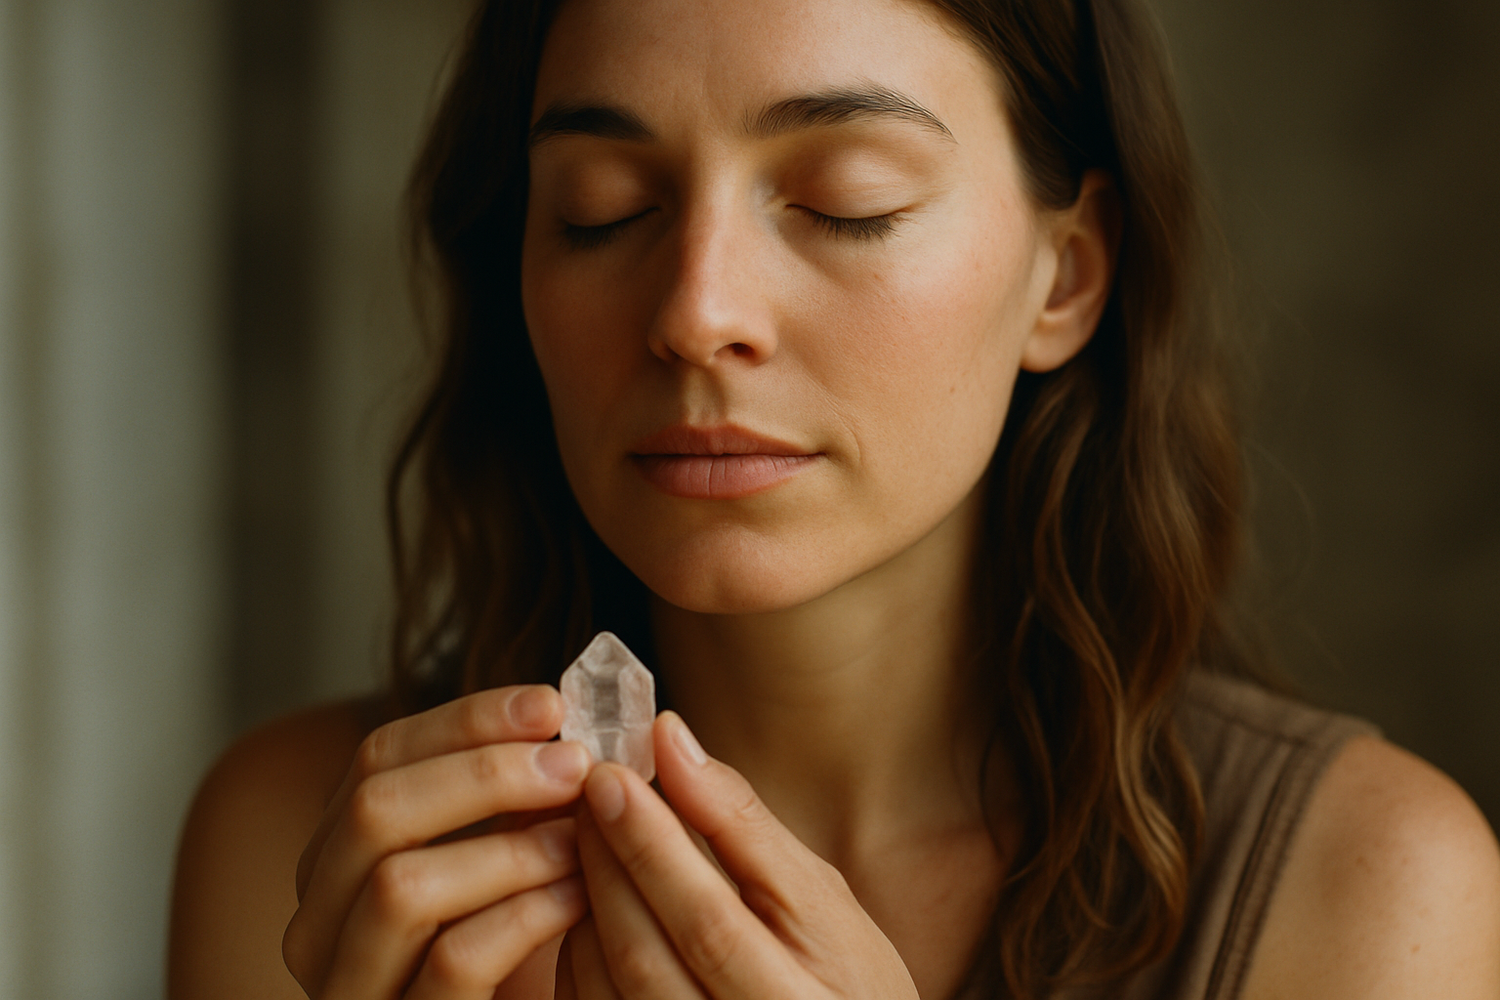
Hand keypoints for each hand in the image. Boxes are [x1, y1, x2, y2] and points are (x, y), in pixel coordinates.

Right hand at [282, 685, 592, 998]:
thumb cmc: (511, 954)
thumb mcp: (499, 861)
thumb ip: (510, 794)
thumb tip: (565, 708)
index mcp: (335, 860)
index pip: (376, 758)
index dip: (466, 720)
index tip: (551, 703)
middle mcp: (318, 923)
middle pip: (374, 811)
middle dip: (484, 774)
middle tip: (574, 763)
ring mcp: (348, 986)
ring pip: (400, 887)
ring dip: (508, 846)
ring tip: (582, 832)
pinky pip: (451, 963)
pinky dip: (524, 914)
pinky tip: (579, 894)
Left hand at [555, 711, 918, 999]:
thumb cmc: (843, 975)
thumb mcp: (818, 897)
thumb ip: (742, 822)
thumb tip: (670, 740)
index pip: (708, 923)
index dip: (653, 847)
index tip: (611, 776)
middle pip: (643, 956)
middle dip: (606, 863)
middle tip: (587, 792)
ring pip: (603, 988)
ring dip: (584, 903)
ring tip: (589, 837)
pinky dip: (579, 950)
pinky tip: (592, 900)